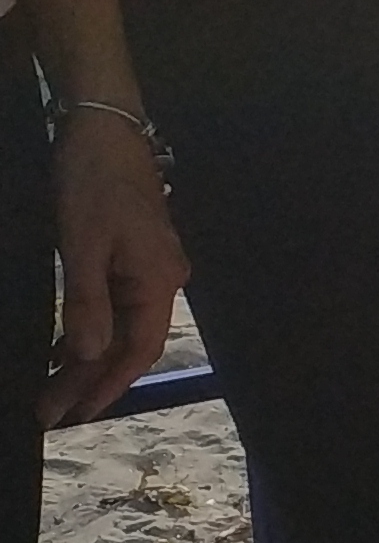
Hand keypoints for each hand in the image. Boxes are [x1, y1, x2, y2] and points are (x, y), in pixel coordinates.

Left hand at [41, 115, 184, 425]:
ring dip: (90, 358)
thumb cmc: (94, 183)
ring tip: (55, 387)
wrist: (105, 128)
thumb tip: (89, 355)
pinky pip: (116, 306)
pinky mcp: (134, 255)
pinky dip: (92, 330)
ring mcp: (150, 267)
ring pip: (122, 328)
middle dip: (91, 380)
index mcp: (157, 282)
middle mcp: (163, 281)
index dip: (106, 385)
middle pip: (130, 345)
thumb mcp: (82, 244)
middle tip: (52, 410)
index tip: (73, 414)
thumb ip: (88, 302)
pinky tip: (69, 343)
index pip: (137, 351)